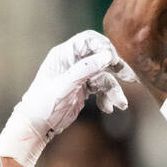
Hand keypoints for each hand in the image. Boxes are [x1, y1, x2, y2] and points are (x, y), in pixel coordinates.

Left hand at [0, 31, 134, 166]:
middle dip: (116, 67)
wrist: (36, 126)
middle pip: (100, 56)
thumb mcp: (65, 86)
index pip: (88, 40)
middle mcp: (72, 62)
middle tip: (130, 77)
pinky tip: (108, 108)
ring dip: (113, 90)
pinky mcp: (82, 89)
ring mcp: (78, 76)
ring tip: (120, 104)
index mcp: (63, 54)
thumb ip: (85, 69)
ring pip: (103, 76)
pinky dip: (107, 98)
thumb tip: (108, 56)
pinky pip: (101, 88)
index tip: (114, 60)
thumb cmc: (43, 104)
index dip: (104, 47)